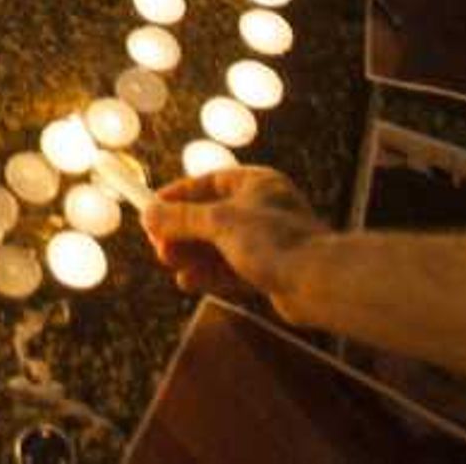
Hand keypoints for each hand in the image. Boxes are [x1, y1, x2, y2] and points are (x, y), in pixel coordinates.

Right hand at [142, 167, 325, 300]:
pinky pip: (231, 270)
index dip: (178, 195)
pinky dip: (208, 274)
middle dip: (182, 232)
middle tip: (157, 244)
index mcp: (257, 184)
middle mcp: (263, 210)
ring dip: (192, 255)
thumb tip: (148, 213)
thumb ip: (182, 219)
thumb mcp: (219, 223)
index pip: (209, 183)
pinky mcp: (269, 272)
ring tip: (168, 263)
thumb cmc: (273, 241)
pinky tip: (186, 281)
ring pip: (219, 246)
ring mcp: (268, 242)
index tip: (151, 208)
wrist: (318, 282)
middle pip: (211, 217)